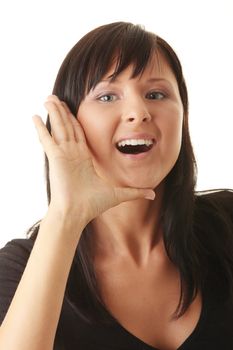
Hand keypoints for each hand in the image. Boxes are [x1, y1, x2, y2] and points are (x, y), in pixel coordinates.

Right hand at [33, 95, 154, 223]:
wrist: (77, 213)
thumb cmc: (92, 205)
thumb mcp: (118, 193)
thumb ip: (135, 191)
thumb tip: (152, 193)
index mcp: (83, 158)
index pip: (79, 132)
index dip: (76, 119)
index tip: (73, 108)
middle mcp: (72, 153)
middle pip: (67, 126)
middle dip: (62, 111)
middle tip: (55, 98)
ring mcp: (63, 154)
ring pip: (58, 127)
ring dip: (53, 112)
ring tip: (48, 99)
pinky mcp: (55, 157)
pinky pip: (46, 139)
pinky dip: (40, 128)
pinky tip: (34, 116)